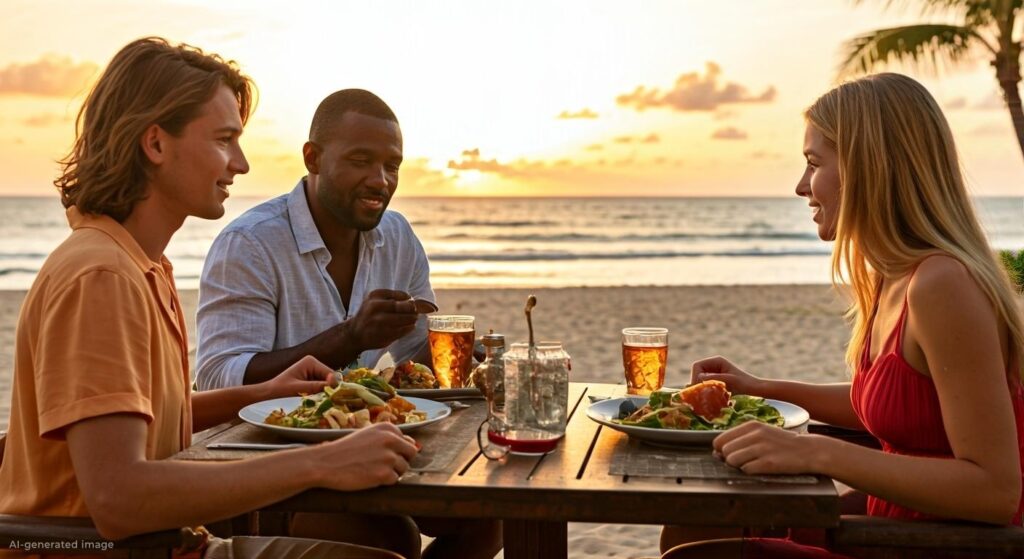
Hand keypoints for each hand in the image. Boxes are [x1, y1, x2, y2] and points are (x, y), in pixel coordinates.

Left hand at [263, 355, 335, 397]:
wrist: (270, 392)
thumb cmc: (281, 389)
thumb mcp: (299, 389)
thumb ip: (317, 386)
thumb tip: (334, 383)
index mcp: (311, 361)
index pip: (330, 374)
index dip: (331, 386)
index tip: (328, 397)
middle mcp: (313, 363)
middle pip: (330, 378)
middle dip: (326, 388)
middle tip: (317, 398)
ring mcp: (313, 369)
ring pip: (327, 383)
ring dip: (322, 391)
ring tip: (311, 397)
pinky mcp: (311, 376)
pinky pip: (321, 385)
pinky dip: (318, 392)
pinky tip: (310, 396)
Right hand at [313, 422, 419, 490]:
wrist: (325, 463)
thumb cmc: (344, 450)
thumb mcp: (368, 436)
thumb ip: (389, 438)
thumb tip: (415, 445)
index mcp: (387, 428)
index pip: (407, 441)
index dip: (396, 451)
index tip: (380, 455)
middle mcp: (391, 439)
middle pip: (411, 454)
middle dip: (400, 461)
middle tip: (381, 465)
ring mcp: (389, 457)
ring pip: (403, 469)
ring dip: (391, 472)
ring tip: (371, 470)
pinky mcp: (384, 474)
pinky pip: (394, 481)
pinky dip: (384, 482)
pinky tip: (369, 477)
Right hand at [345, 289, 418, 350]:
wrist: (354, 333)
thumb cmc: (369, 314)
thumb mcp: (376, 300)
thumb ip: (394, 297)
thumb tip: (417, 300)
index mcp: (375, 296)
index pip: (402, 296)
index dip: (410, 300)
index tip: (411, 303)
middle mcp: (376, 308)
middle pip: (405, 307)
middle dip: (413, 310)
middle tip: (414, 312)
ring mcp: (379, 323)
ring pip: (406, 319)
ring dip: (412, 320)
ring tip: (412, 319)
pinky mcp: (383, 335)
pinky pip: (403, 331)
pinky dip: (409, 328)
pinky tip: (408, 327)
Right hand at [690, 355, 764, 394]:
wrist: (755, 390)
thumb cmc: (745, 384)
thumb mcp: (728, 381)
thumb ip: (712, 379)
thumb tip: (697, 380)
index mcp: (716, 361)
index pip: (697, 366)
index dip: (695, 377)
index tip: (699, 389)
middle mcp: (713, 366)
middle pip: (696, 373)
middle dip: (698, 384)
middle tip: (702, 396)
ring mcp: (714, 374)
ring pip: (699, 382)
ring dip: (702, 389)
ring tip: (709, 397)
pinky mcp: (715, 382)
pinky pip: (704, 387)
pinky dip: (706, 392)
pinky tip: (712, 398)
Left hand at [713, 421, 828, 474]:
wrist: (808, 450)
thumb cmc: (781, 443)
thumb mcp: (761, 433)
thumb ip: (739, 439)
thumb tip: (716, 453)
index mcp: (750, 425)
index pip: (719, 440)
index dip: (721, 451)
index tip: (729, 455)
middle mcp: (755, 435)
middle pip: (724, 452)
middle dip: (729, 459)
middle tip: (744, 460)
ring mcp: (762, 448)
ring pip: (732, 461)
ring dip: (739, 466)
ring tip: (753, 464)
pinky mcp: (769, 463)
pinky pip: (746, 470)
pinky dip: (751, 472)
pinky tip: (761, 468)